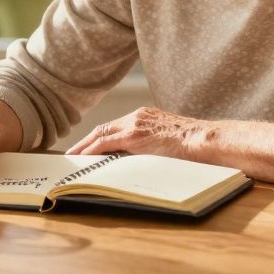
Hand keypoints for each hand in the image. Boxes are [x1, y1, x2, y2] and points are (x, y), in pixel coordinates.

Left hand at [66, 107, 210, 158]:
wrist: (200, 138)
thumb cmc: (191, 143)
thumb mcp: (168, 139)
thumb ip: (154, 143)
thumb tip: (146, 157)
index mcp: (145, 116)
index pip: (116, 126)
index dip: (100, 136)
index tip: (90, 145)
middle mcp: (137, 116)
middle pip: (104, 127)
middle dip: (87, 140)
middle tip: (73, 152)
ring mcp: (134, 124)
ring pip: (101, 134)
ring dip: (84, 146)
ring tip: (72, 156)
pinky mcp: (134, 136)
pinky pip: (105, 143)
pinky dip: (91, 150)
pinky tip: (82, 157)